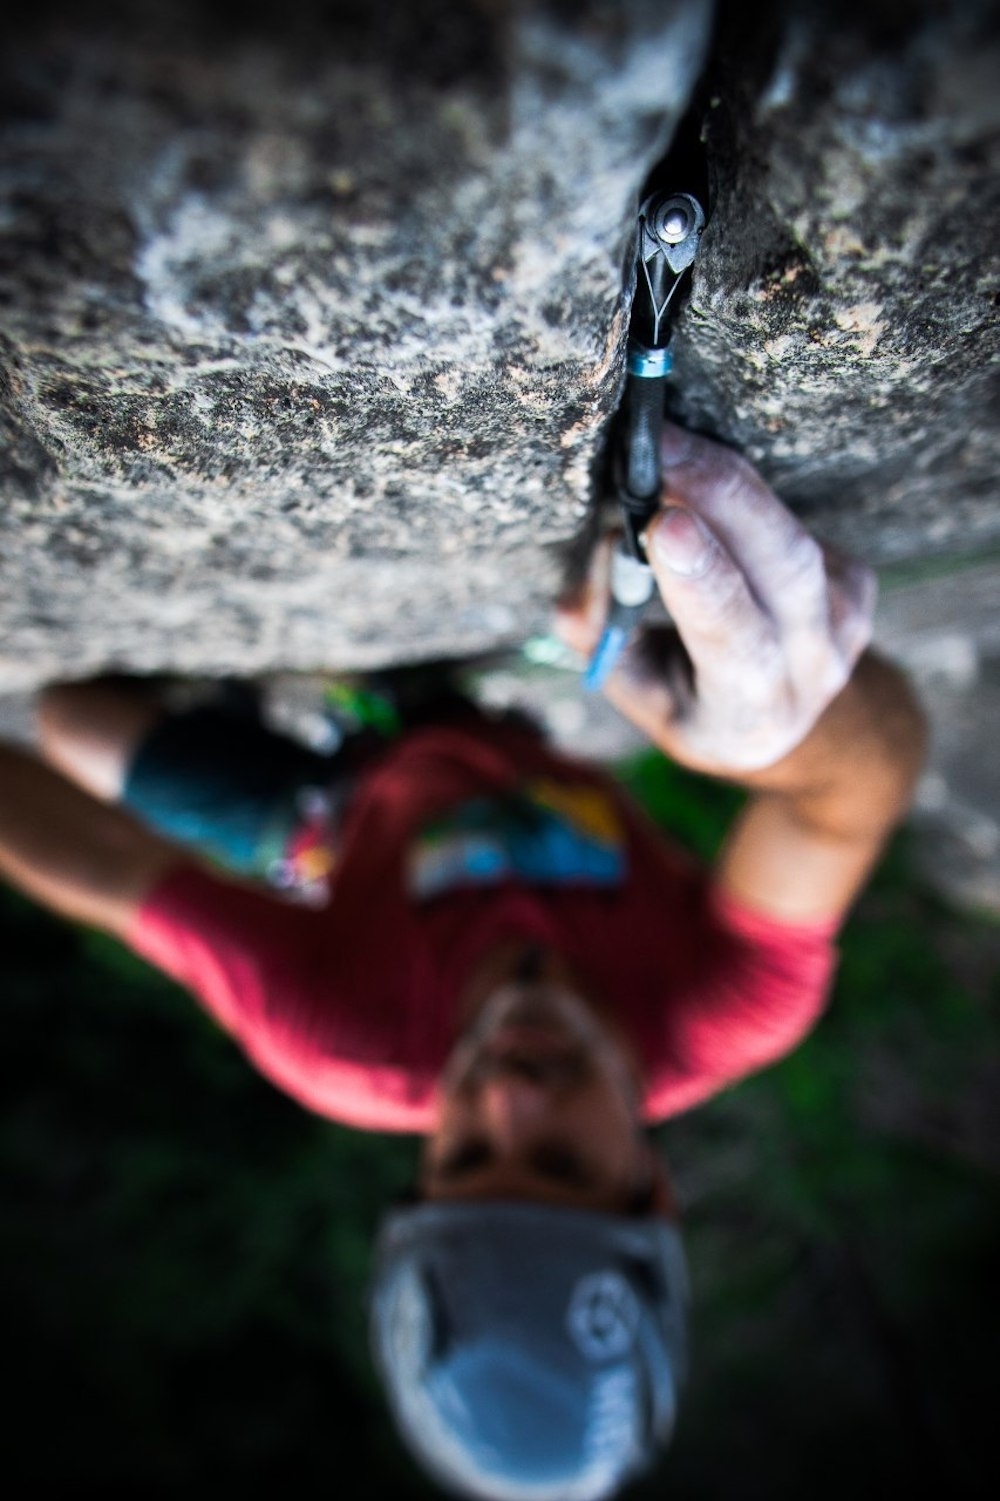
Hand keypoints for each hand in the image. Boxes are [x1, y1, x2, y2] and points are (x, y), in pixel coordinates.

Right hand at [556, 423, 875, 778]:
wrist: (784, 721)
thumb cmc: (690, 700)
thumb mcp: (637, 690)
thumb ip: (603, 636)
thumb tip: (595, 562)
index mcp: (751, 713)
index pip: (735, 641)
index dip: (702, 580)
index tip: (664, 524)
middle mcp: (812, 667)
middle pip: (784, 567)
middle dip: (720, 497)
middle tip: (661, 446)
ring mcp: (845, 621)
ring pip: (791, 535)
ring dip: (725, 482)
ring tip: (668, 446)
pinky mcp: (856, 579)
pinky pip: (793, 521)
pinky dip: (740, 493)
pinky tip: (700, 478)